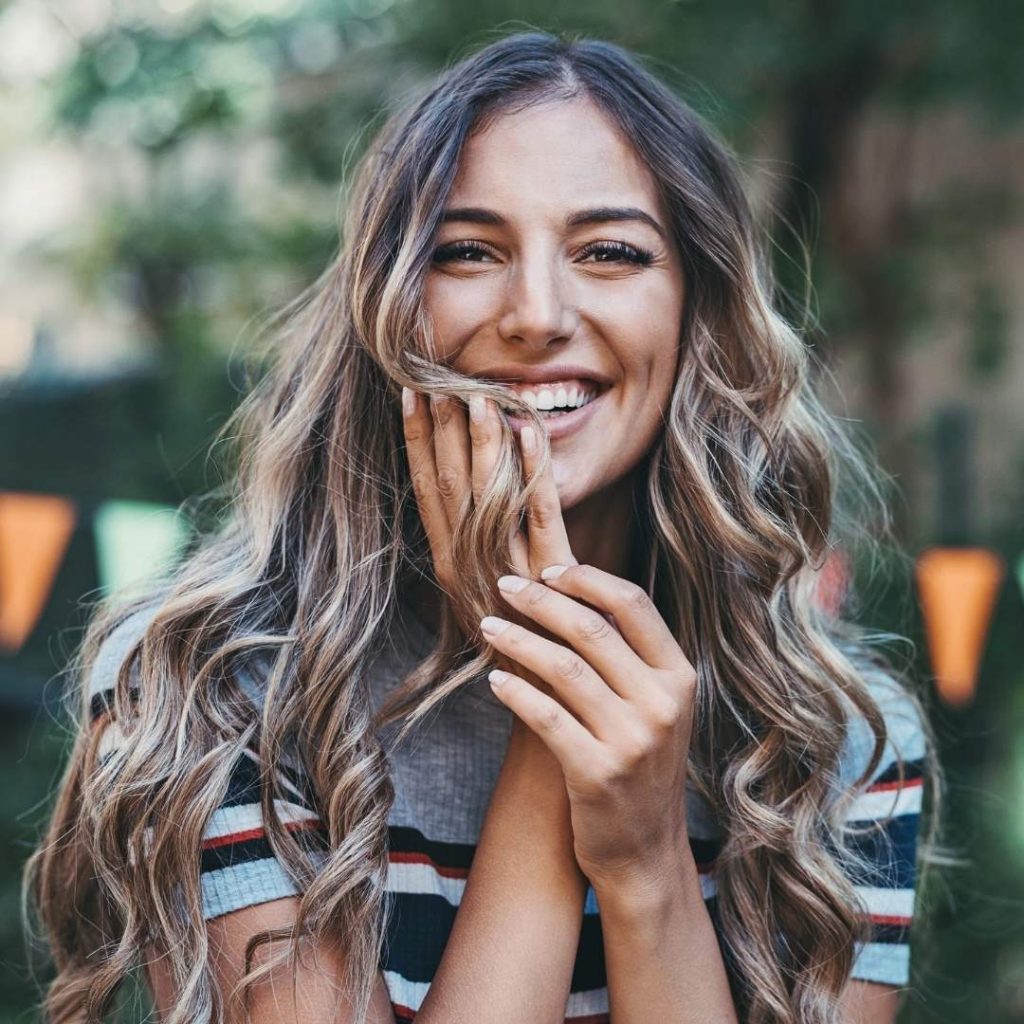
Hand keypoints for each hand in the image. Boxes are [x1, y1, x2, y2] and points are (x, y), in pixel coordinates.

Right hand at [400, 387, 576, 696]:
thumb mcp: (483, 594)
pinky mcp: (548, 580)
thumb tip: (468, 498)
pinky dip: (535, 474)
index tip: (408, 395)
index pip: (426, 491)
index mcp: (449, 565)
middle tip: (436, 377)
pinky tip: (532, 434)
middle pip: (449, 486)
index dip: (415, 442)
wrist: (546, 705)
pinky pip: (540, 517)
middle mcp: (468, 566)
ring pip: (487, 497)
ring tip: (477, 394)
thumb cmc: (517, 646)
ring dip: (481, 444)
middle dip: (441, 430)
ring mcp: (505, 572)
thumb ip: (475, 550)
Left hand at [481, 563, 697, 890]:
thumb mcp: (655, 706)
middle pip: (591, 628)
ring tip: (488, 626)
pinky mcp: (596, 773)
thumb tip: (576, 590)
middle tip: (504, 585)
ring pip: (562, 667)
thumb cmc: (640, 765)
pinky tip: (495, 680)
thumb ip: (630, 655)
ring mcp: (632, 740)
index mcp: (679, 677)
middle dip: (540, 600)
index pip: (633, 604)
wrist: (645, 849)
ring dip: (517, 640)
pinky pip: (544, 715)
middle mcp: (661, 704)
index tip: (548, 570)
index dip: (586, 578)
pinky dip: (515, 691)